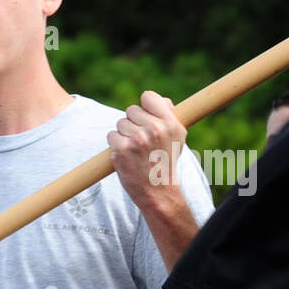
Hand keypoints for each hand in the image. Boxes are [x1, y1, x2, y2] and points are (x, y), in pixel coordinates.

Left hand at [107, 90, 187, 208]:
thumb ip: (168, 115)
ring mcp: (138, 139)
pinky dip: (116, 145)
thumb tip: (157, 99)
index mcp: (170, 123)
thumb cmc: (166, 162)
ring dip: (124, 135)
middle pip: (131, 110)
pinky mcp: (121, 149)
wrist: (158, 191)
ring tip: (136, 151)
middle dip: (134, 123)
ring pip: (120, 123)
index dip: (145, 106)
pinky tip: (127, 156)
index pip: (149, 96)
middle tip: (142, 141)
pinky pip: (111, 135)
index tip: (146, 117)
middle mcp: (155, 129)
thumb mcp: (177, 138)